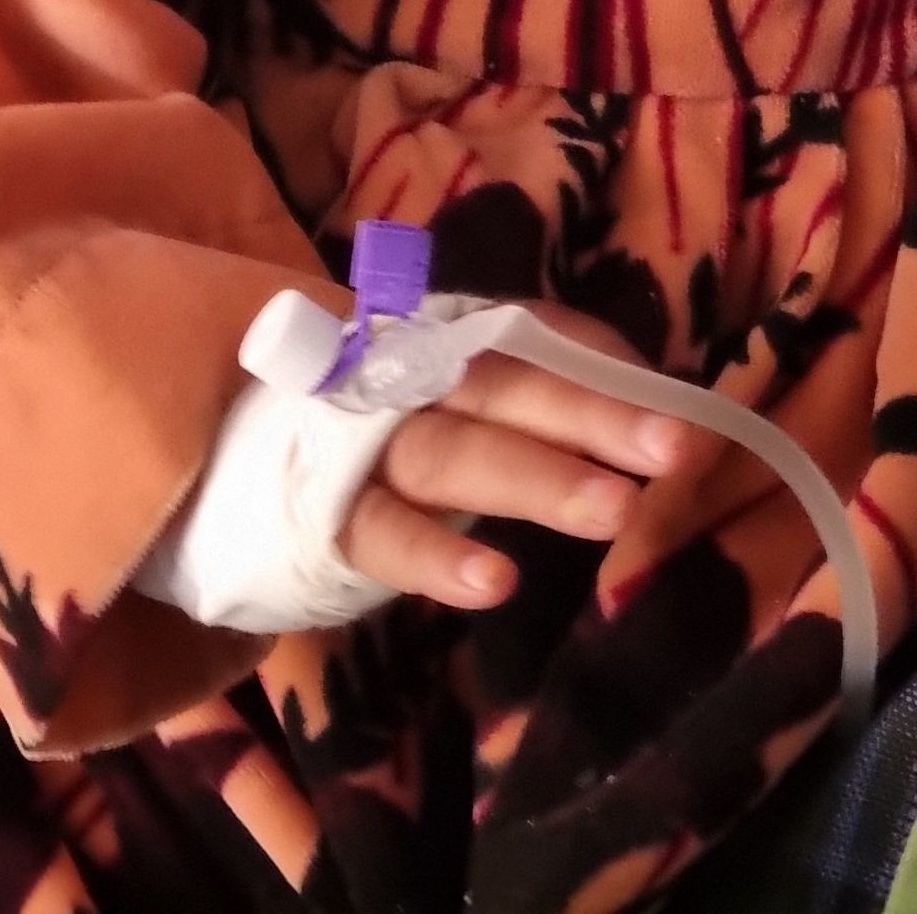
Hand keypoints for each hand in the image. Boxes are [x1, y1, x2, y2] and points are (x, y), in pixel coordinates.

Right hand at [340, 304, 701, 610]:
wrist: (238, 461)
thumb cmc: (373, 432)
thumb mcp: (450, 400)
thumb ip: (534, 394)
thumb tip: (657, 402)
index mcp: (448, 342)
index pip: (533, 333)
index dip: (603, 361)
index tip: (679, 402)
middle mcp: (410, 377)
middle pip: (508, 386)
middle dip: (594, 415)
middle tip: (677, 448)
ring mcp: (365, 444)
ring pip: (456, 454)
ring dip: (537, 478)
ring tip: (615, 509)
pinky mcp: (328, 517)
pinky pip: (386, 534)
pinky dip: (438, 556)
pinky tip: (496, 583)